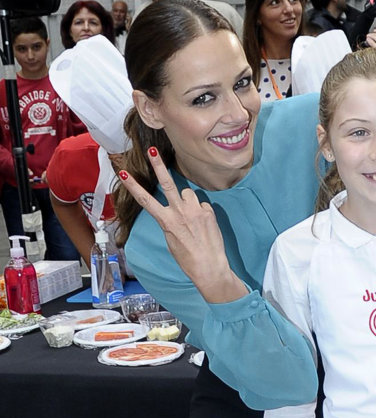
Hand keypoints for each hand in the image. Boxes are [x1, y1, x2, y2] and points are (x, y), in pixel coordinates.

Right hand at [118, 148, 246, 302]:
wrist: (209, 267)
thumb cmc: (188, 258)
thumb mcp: (172, 240)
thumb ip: (171, 221)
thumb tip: (176, 210)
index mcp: (166, 221)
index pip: (145, 200)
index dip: (133, 186)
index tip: (123, 172)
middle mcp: (180, 213)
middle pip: (167, 183)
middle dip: (158, 165)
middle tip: (152, 150)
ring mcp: (195, 210)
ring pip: (188, 193)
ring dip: (188, 200)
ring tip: (192, 217)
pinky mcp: (208, 211)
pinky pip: (202, 204)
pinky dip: (201, 211)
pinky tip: (204, 224)